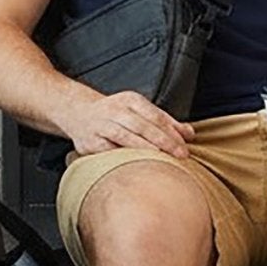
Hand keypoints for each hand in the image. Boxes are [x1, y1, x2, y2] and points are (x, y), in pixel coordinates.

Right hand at [62, 89, 192, 158]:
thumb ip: (165, 122)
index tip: (185, 145)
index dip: (171, 130)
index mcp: (130, 100)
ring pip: (125, 136)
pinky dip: (121, 158)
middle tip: (179, 155)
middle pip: (143, 125)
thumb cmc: (115, 114)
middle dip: (163, 141)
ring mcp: (100, 126)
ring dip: (144, 148)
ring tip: (160, 158)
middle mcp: (114, 110)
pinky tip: (134, 165)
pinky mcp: (89, 142)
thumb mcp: (139, 111)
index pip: (155, 115)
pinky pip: (107, 151)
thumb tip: (189, 134)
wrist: (77, 113)